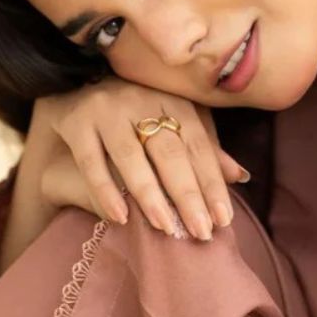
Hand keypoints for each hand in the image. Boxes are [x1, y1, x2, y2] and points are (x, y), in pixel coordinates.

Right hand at [34, 76, 249, 239]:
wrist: (77, 85)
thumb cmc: (137, 112)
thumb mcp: (174, 122)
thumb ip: (204, 149)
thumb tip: (241, 177)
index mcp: (174, 101)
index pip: (199, 146)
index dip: (212, 183)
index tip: (223, 219)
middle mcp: (142, 101)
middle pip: (169, 152)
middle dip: (188, 195)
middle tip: (201, 232)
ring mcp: (107, 109)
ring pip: (131, 157)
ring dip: (150, 195)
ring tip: (166, 228)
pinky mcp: (76, 121)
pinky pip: (91, 161)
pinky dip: (105, 191)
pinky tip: (120, 218)